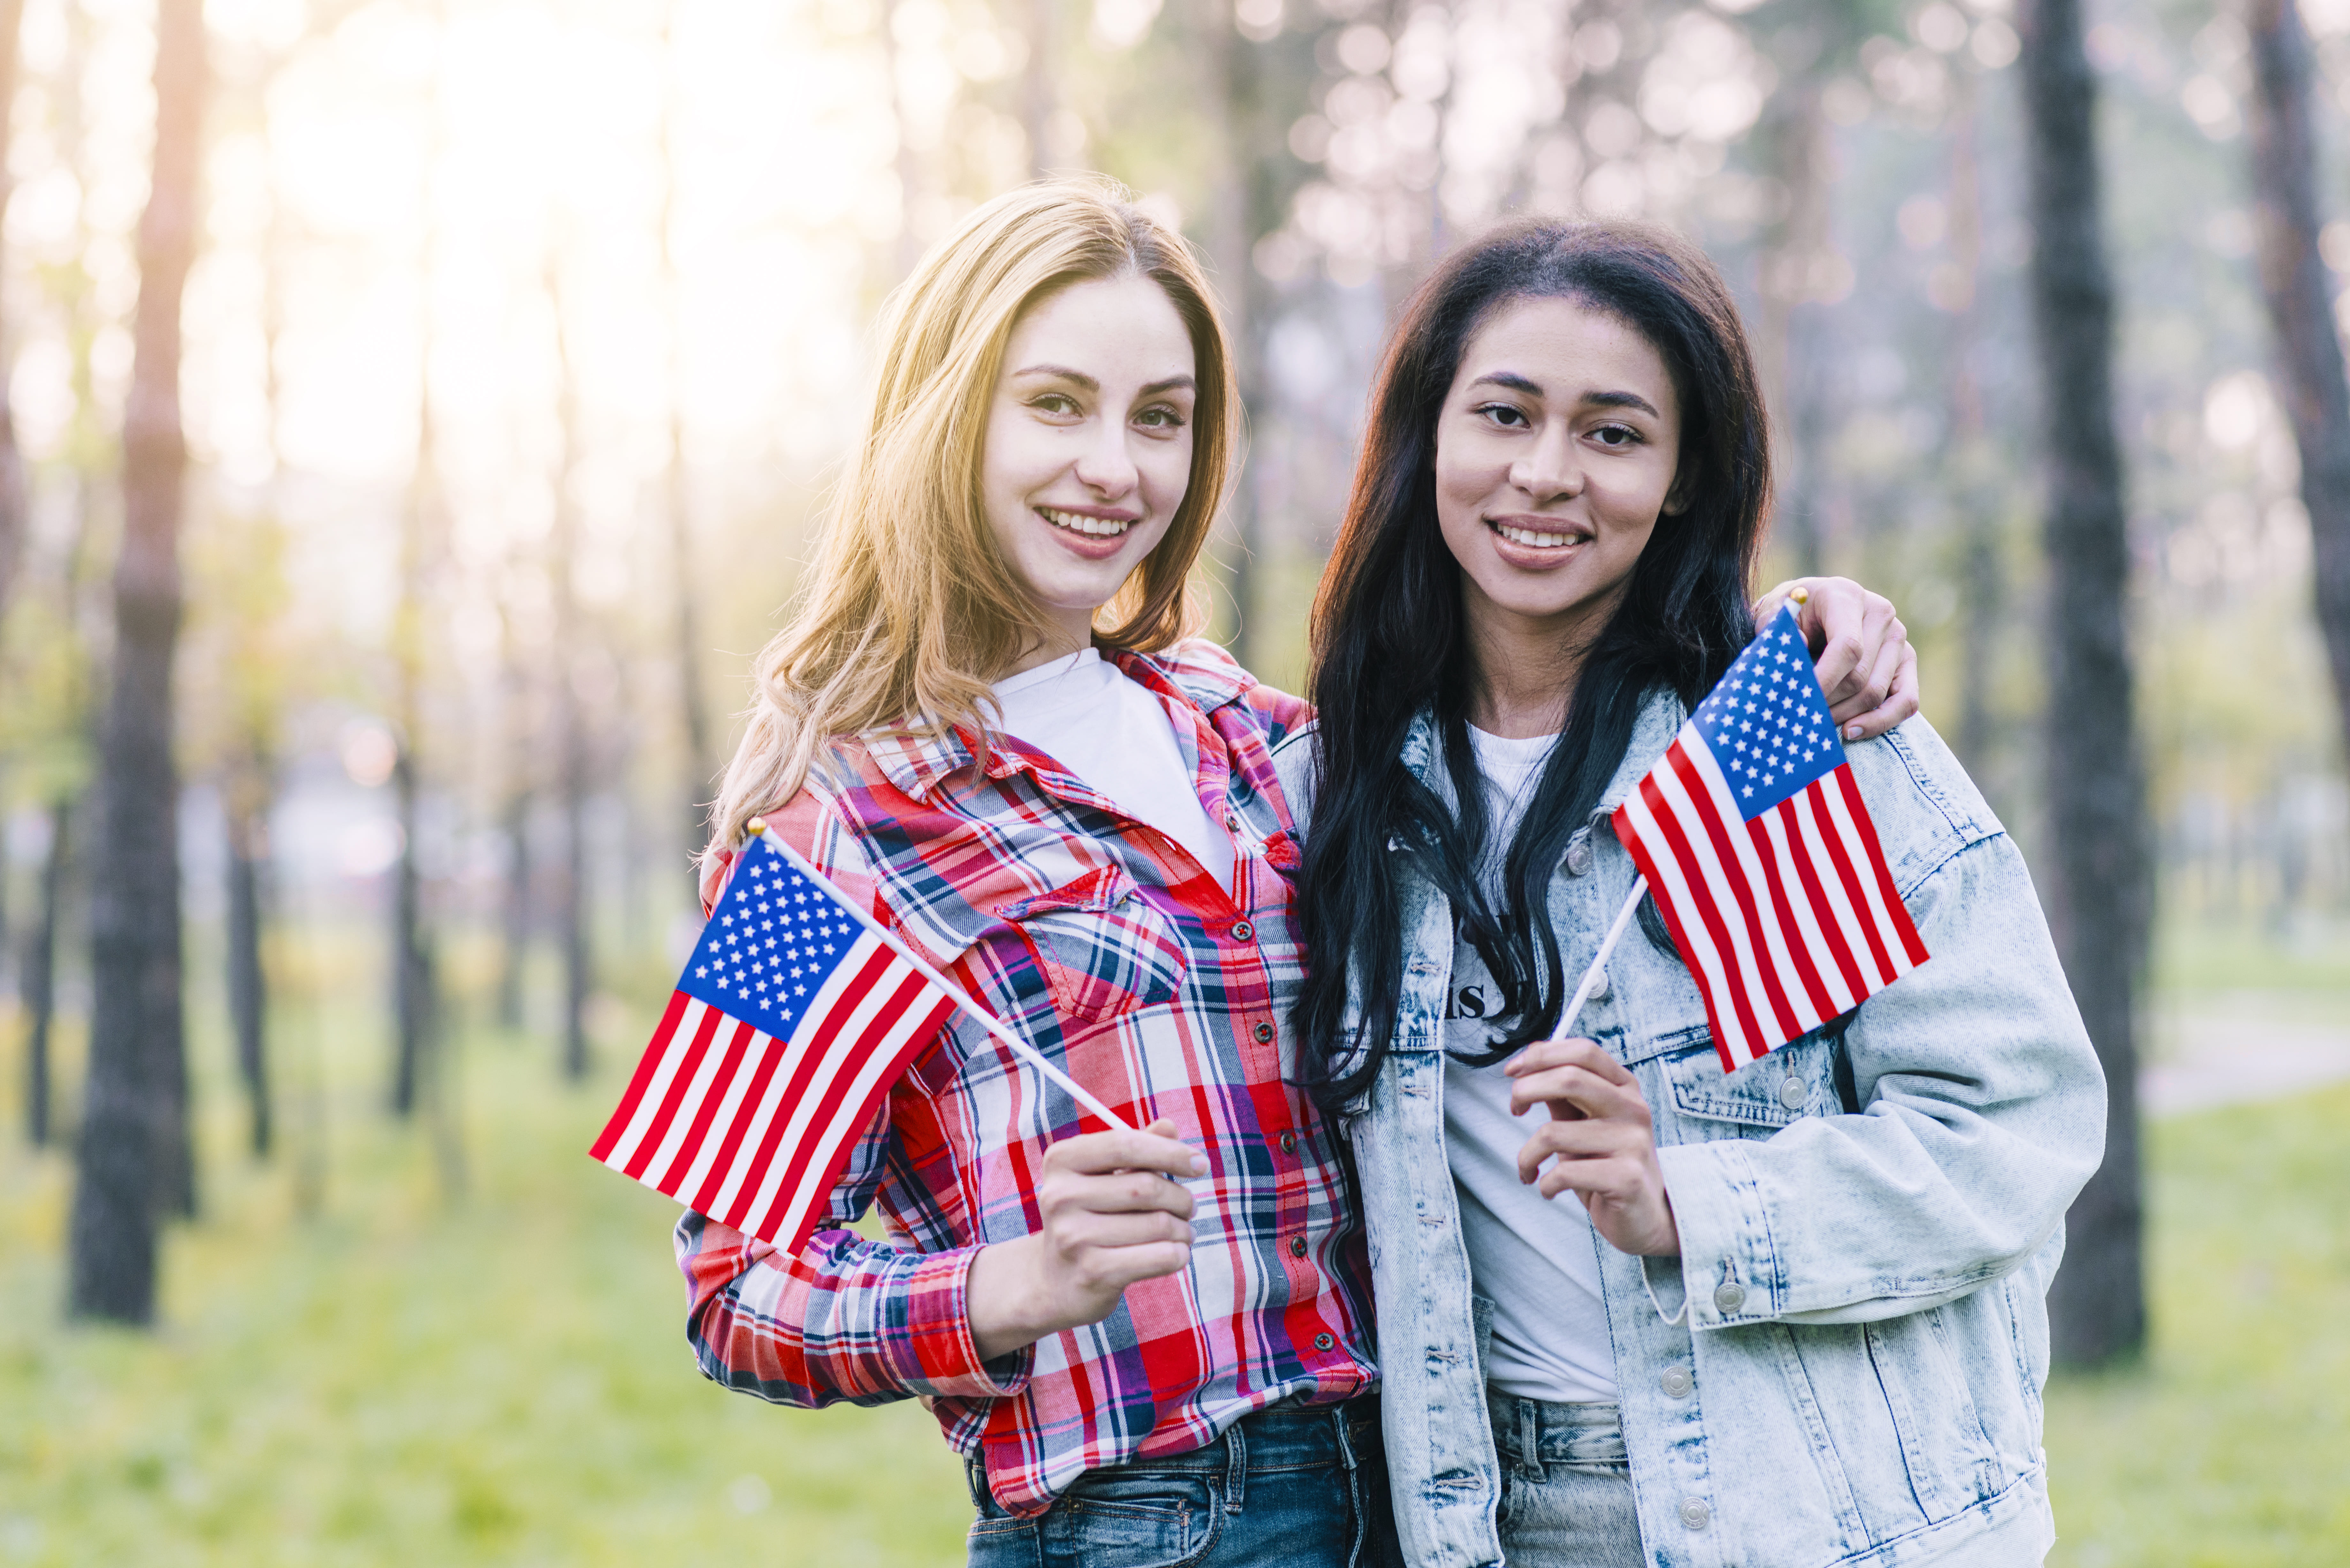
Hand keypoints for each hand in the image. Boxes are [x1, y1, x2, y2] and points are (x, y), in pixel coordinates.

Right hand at [966, 1118, 1201, 1360]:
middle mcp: (1060, 1196)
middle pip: (1147, 1186)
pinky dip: (1179, 1254)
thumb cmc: (1091, 1218)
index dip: (1170, 1151)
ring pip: (1159, 1224)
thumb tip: (1169, 1126)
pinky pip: (1161, 1256)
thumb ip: (1137, 1150)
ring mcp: (1073, 1236)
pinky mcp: (1093, 1272)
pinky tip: (1176, 1253)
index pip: (1125, 1144)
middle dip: (1181, 1197)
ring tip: (1181, 1233)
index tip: (1200, 1163)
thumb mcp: (1105, 1177)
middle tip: (1188, 1207)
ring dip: (1183, 1229)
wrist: (1056, 1281)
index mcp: (1061, 1161)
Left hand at [1506, 1038, 1680, 1257]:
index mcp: (1625, 1088)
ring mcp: (1633, 1143)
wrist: (1645, 1218)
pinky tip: (1549, 1190)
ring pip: (1554, 1132)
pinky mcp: (1626, 1179)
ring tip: (1529, 1167)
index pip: (1584, 1051)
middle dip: (1525, 1090)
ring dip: (1526, 1155)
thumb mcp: (1584, 1124)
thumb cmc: (1607, 1165)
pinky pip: (1565, 1172)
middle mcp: (1633, 1109)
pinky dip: (1544, 1184)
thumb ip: (1563, 1093)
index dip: (1541, 1055)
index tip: (1511, 1071)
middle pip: (1569, 1078)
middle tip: (1515, 1110)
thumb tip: (1529, 1058)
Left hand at [1754, 577, 1918, 741]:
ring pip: (1876, 692)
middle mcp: (1880, 613)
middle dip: (1826, 702)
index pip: (1847, 647)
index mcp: (1846, 596)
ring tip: (1815, 725)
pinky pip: (1906, 701)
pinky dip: (1879, 722)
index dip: (1824, 680)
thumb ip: (1777, 627)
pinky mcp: (1906, 662)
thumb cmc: (1790, 615)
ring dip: (1843, 715)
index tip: (1800, 702)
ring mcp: (1898, 637)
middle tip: (1800, 716)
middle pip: (1859, 676)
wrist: (1811, 608)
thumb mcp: (1773, 613)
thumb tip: (1799, 645)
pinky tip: (1850, 731)